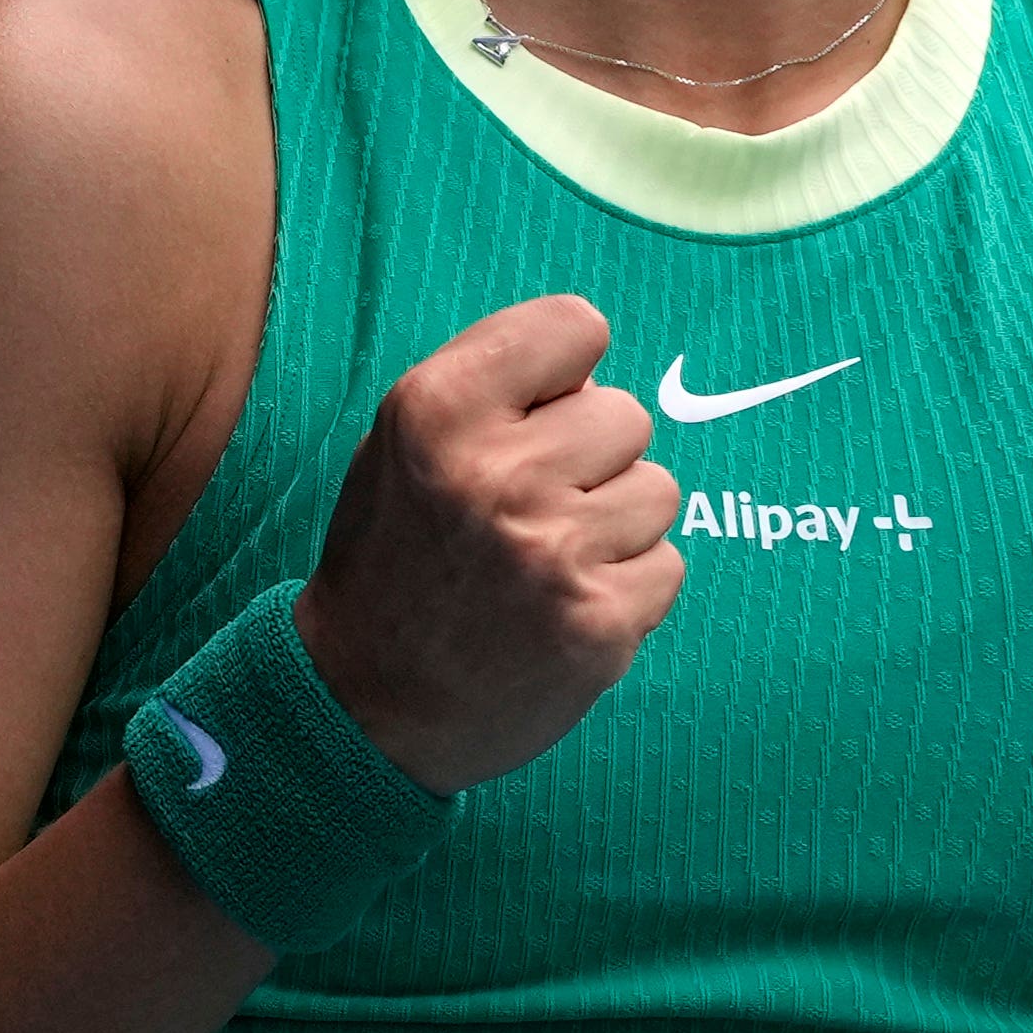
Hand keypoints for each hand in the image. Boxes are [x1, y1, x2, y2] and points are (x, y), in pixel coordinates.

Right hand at [294, 295, 684, 793]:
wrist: (364, 706)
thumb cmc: (396, 558)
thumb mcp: (403, 444)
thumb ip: (496, 390)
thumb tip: (596, 372)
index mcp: (437, 409)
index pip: (575, 326)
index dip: (563, 372)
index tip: (535, 413)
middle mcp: (497, 473)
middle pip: (626, 414)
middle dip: (591, 458)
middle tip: (528, 510)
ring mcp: (553, 552)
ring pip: (658, 489)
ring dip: (616, 524)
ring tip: (546, 561)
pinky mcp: (599, 623)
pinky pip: (667, 565)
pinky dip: (629, 588)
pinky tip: (565, 608)